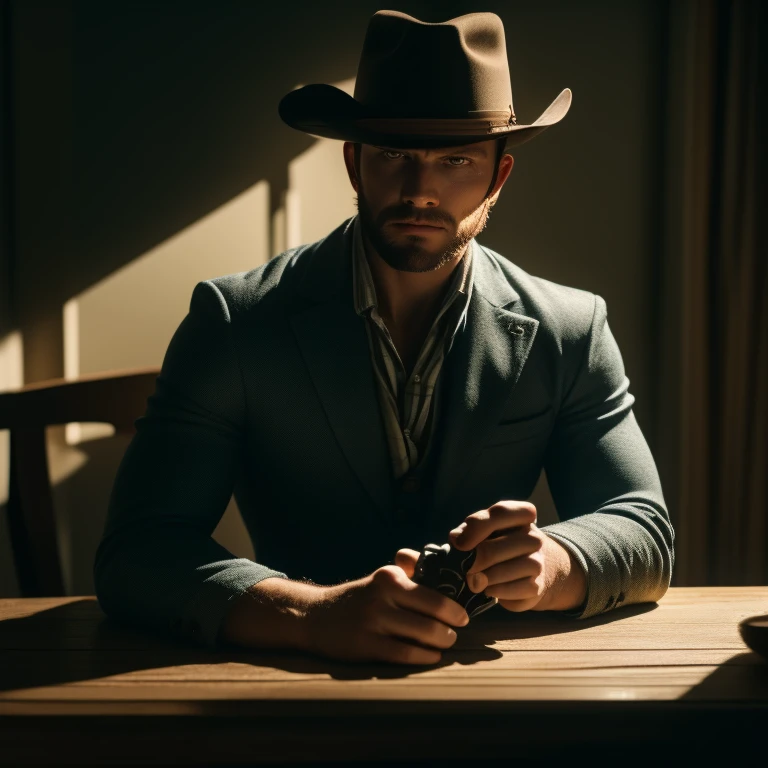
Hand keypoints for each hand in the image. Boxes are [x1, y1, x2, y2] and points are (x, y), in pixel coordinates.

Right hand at [304, 557, 469, 665]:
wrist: (316, 615)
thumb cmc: (360, 598)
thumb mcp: (383, 578)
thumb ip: (412, 574)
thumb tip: (449, 572)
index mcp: (390, 576)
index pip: (434, 593)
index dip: (454, 608)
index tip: (463, 617)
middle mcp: (382, 595)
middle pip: (433, 614)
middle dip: (451, 628)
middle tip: (455, 633)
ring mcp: (373, 620)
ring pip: (422, 634)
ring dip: (441, 642)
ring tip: (445, 644)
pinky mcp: (365, 644)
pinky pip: (404, 653)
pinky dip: (424, 656)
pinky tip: (430, 656)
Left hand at [448, 500, 586, 612]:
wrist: (529, 571)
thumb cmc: (499, 544)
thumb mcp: (484, 531)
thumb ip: (468, 530)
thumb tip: (456, 540)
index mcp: (520, 515)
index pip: (501, 513)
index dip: (476, 527)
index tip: (459, 544)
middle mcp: (533, 536)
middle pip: (494, 549)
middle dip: (473, 563)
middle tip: (464, 570)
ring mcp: (538, 561)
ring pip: (503, 572)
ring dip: (484, 579)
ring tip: (476, 580)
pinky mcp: (537, 586)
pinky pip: (511, 590)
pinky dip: (496, 591)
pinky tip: (490, 589)